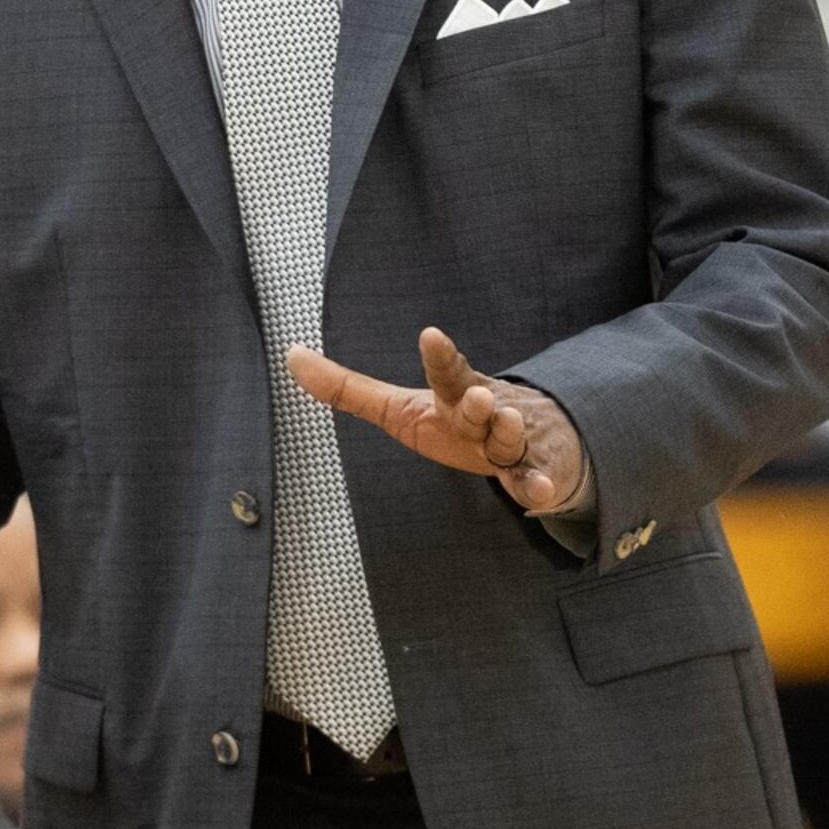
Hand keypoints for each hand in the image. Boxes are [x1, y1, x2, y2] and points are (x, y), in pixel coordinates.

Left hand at [288, 329, 586, 515]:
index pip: (447, 372)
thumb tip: (291, 355)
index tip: (431, 335)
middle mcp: (486, 413)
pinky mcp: (534, 471)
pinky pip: (534, 480)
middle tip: (475, 397)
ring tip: (507, 424)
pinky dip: (537, 486)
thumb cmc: (456, 423)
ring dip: (510, 434)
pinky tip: (537, 493)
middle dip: (479, 402)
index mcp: (454, 396)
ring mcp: (513, 442)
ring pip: (512, 438)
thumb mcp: (399, 408)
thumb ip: (349, 389)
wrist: (534, 437)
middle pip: (481, 405)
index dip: (439, 356)